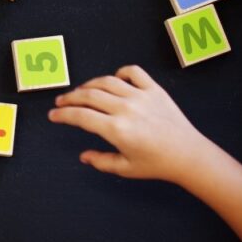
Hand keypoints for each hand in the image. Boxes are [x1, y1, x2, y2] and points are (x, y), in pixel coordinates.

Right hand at [48, 65, 210, 184]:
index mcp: (116, 129)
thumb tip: (83, 156)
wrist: (189, 155)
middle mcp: (126, 109)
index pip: (80, 116)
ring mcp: (141, 96)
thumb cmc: (157, 164)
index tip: (53, 115)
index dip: (62, 115)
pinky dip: (120, 73)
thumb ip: (100, 161)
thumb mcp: (124, 168)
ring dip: (88, 85)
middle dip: (69, 98)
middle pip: (88, 95)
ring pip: (106, 82)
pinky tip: (114, 81)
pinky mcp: (154, 90)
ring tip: (81, 92)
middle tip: (61, 102)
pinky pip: (133, 72)